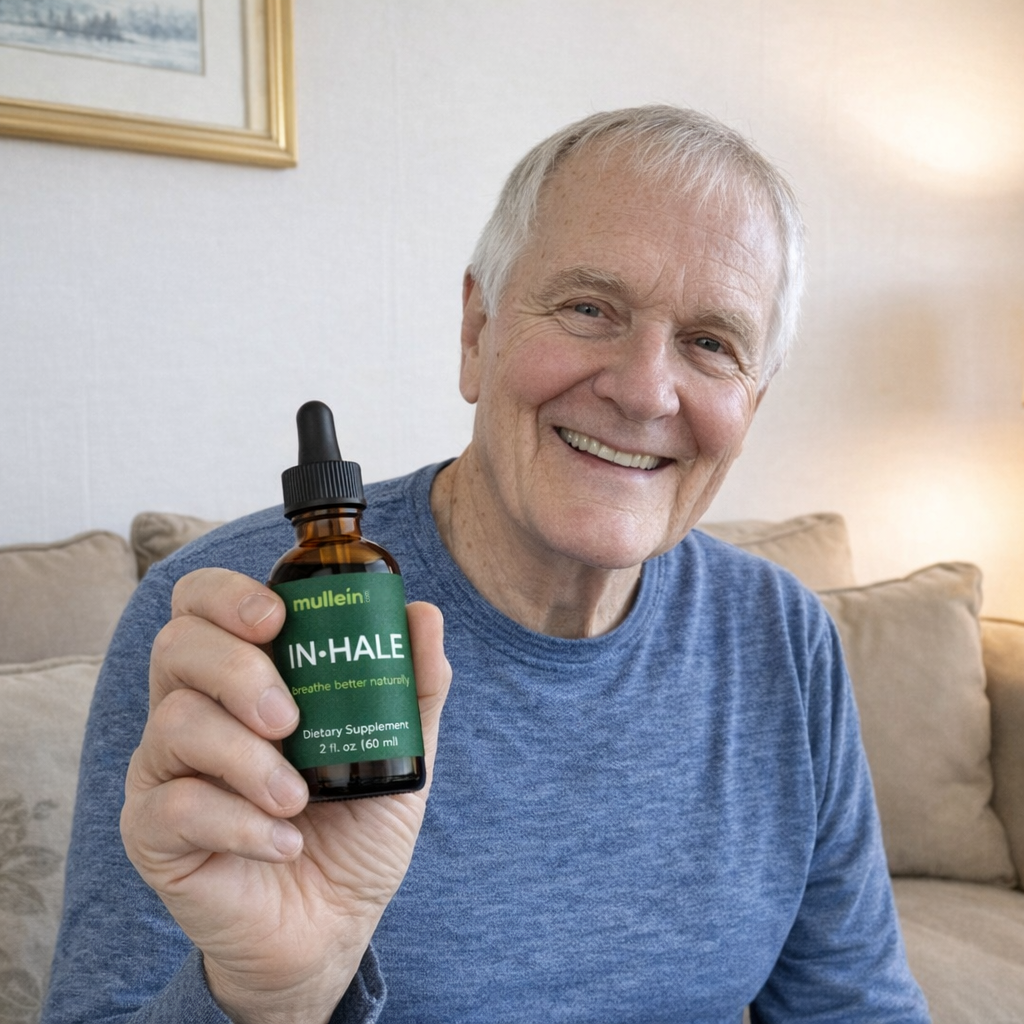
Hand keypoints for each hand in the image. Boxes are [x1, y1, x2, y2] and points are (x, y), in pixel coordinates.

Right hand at [120, 568, 450, 1023]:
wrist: (332, 923)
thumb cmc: (355, 826)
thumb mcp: (399, 753)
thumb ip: (412, 687)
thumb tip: (424, 613)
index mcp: (240, 677)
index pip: (201, 605)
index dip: (227, 595)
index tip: (278, 618)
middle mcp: (192, 710)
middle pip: (177, 646)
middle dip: (238, 671)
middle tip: (291, 719)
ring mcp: (165, 770)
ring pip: (175, 723)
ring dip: (247, 757)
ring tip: (299, 796)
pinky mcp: (152, 833)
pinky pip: (176, 805)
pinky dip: (239, 821)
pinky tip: (283, 842)